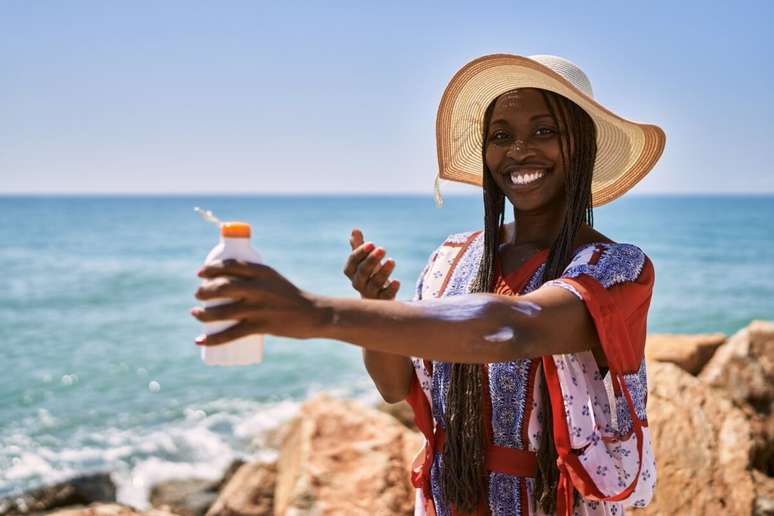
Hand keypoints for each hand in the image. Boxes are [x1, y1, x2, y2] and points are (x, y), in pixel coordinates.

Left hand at [191, 260, 325, 344]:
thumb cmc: (291, 297)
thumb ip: (253, 280)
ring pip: (223, 311)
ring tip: (195, 313)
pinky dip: (213, 339)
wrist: (314, 314)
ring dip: (203, 314)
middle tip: (198, 295)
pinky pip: (231, 334)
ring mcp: (259, 307)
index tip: (200, 274)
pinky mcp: (261, 326)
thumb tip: (225, 285)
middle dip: (204, 291)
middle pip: (222, 287)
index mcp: (263, 271)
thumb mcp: (274, 280)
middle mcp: (259, 287)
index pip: (230, 265)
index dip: (211, 269)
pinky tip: (199, 341)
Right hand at [343, 228, 399, 299]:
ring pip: (375, 283)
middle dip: (371, 260)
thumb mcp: (364, 260)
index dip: (360, 253)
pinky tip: (397, 281)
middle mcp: (358, 283)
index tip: (371, 244)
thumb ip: (359, 246)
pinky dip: (391, 289)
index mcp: (352, 272)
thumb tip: (355, 230)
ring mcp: (370, 293)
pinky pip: (385, 296)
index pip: (352, 262)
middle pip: (363, 272)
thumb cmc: (369, 273)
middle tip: (382, 249)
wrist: (377, 296)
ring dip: (384, 271)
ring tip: (392, 260)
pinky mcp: (382, 300)